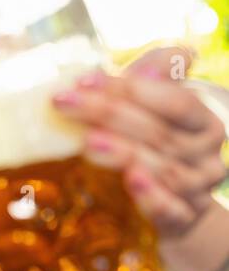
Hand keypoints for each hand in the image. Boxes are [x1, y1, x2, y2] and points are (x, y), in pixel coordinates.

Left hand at [51, 46, 226, 237]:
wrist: (170, 207)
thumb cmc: (151, 145)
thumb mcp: (148, 110)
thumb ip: (151, 81)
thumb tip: (181, 51)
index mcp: (203, 120)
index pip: (175, 101)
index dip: (132, 89)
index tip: (82, 79)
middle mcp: (207, 152)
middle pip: (160, 132)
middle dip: (108, 114)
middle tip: (63, 102)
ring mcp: (198, 187)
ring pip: (165, 169)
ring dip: (125, 153)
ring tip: (88, 142)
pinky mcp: (183, 218)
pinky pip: (173, 209)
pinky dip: (153, 197)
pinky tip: (132, 182)